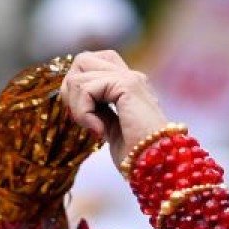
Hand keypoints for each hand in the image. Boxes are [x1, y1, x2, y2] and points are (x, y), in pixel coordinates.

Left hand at [60, 50, 167, 166]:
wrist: (158, 168)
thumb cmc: (138, 158)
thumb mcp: (111, 130)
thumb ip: (98, 112)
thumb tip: (75, 102)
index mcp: (128, 85)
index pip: (93, 63)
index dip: (78, 86)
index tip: (81, 116)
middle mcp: (130, 76)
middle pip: (82, 60)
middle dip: (70, 89)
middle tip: (81, 117)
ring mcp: (130, 77)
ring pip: (79, 74)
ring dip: (76, 105)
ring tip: (92, 127)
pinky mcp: (127, 84)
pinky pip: (86, 88)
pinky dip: (83, 112)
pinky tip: (98, 130)